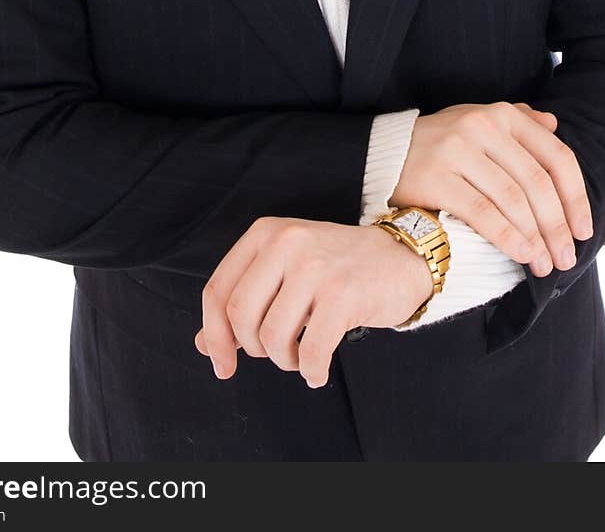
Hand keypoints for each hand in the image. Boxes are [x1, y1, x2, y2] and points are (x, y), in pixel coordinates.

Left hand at [193, 216, 433, 387]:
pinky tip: (318, 371)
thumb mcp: (284, 271)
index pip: (217, 291)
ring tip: (301, 357)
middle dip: (252, 349)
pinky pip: (311, 351)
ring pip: (272, 337)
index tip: (223, 365)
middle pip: (240, 316)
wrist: (401, 257)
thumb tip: (203, 345)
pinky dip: (311, 371)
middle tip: (276, 354)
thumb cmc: (336, 268)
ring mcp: (315, 267)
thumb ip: (245, 302)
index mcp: (265, 234)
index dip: (214, 336)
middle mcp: (287, 242)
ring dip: (285, 361)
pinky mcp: (343, 294)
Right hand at [390, 101, 592, 276]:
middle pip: (537, 183)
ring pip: (513, 201)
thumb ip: (518, 120)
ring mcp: (458, 150)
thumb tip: (555, 124)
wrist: (384, 152)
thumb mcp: (479, 121)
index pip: (556, 157)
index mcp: (502, 114)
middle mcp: (483, 126)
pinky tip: (521, 255)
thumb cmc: (441, 142)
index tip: (585, 231)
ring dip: (536, 239)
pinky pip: (483, 213)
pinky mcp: (437, 177)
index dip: (576, 197)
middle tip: (567, 258)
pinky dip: (508, 237)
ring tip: (544, 264)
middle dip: (558, 226)